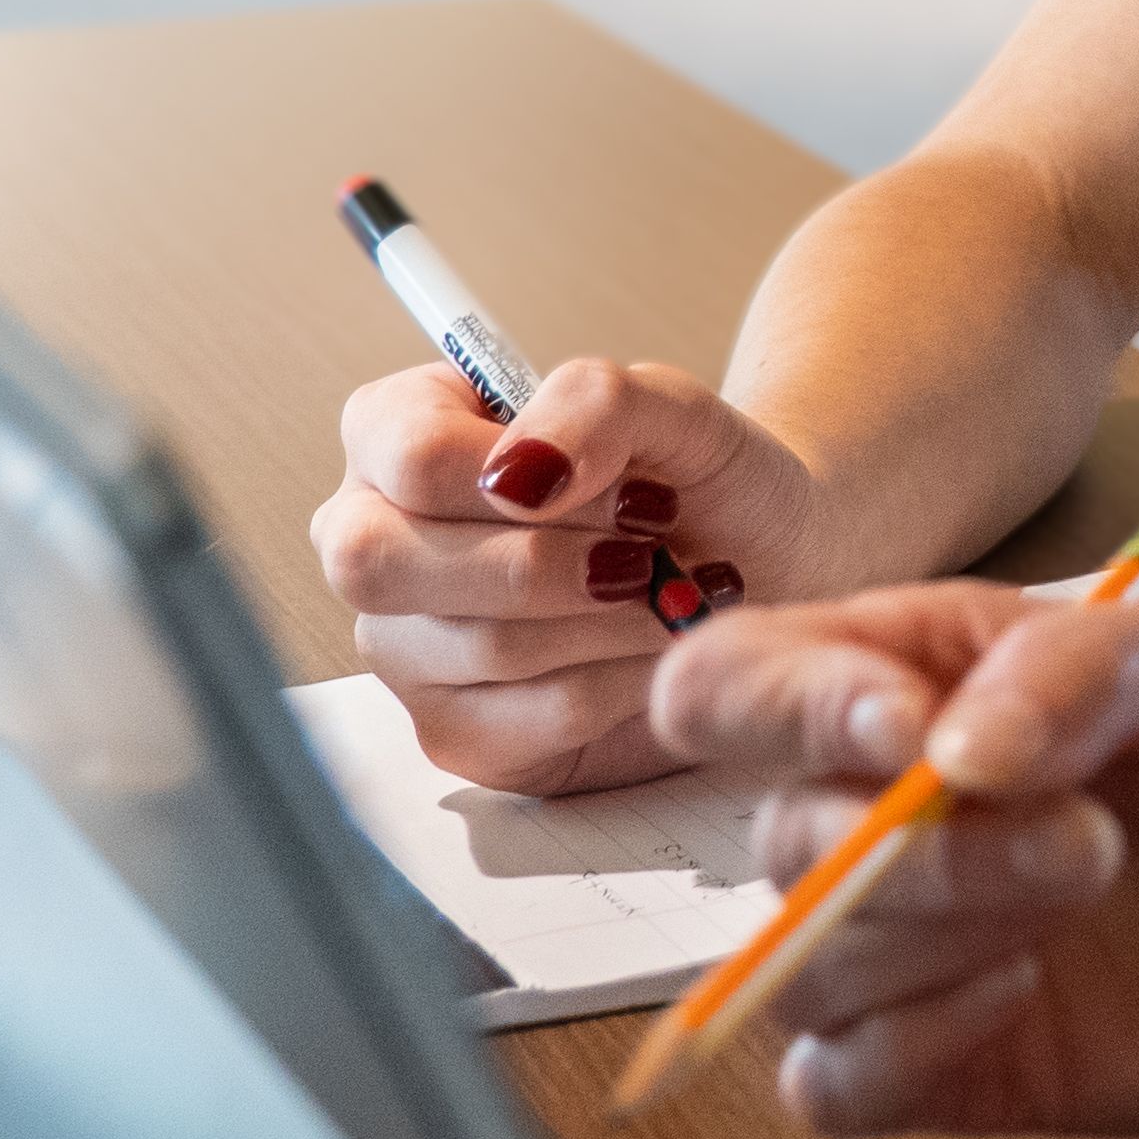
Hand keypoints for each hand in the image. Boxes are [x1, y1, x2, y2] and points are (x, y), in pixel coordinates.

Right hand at [311, 351, 831, 793]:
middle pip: (389, 564)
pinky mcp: (459, 734)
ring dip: (613, 618)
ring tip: (674, 590)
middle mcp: (375, 542)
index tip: (625, 485)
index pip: (409, 454)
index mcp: (396, 434)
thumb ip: (588, 403)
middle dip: (548, 561)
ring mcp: (404, 648)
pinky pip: (535, 719)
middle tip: (646, 549)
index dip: (529, 472)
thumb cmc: (696, 478)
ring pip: (483, 645)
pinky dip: (626, 680)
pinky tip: (658, 646)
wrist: (764, 565)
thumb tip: (518, 475)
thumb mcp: (668, 406)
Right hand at [648, 564, 1138, 1138]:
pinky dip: (891, 1053)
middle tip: (1088, 838)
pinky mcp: (965, 1061)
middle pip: (774, 831)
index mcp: (929, 672)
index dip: (787, 709)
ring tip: (1090, 890)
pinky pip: (834, 1084)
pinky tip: (1022, 998)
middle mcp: (901, 808)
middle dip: (905, 847)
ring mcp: (932, 943)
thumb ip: (1091, 657)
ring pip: (796, 960)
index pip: (747, 683)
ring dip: (924, 936)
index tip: (907, 735)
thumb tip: (948, 753)